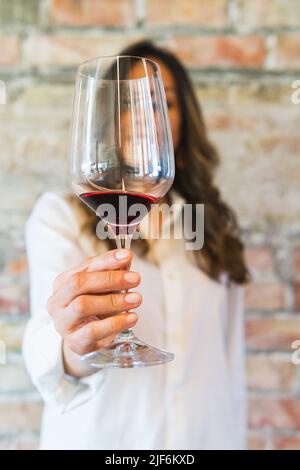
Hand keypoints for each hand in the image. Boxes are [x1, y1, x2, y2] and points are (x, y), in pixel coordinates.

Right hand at [47, 249, 140, 376]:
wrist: (86, 340)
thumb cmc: (95, 308)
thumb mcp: (102, 289)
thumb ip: (112, 272)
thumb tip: (126, 257)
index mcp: (62, 282)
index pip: (84, 265)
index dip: (107, 260)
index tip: (127, 256)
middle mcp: (57, 301)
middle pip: (78, 283)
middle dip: (110, 279)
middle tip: (135, 278)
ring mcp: (63, 323)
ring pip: (83, 306)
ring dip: (114, 301)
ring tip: (136, 298)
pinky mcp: (74, 341)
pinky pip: (92, 330)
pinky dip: (115, 323)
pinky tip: (131, 317)